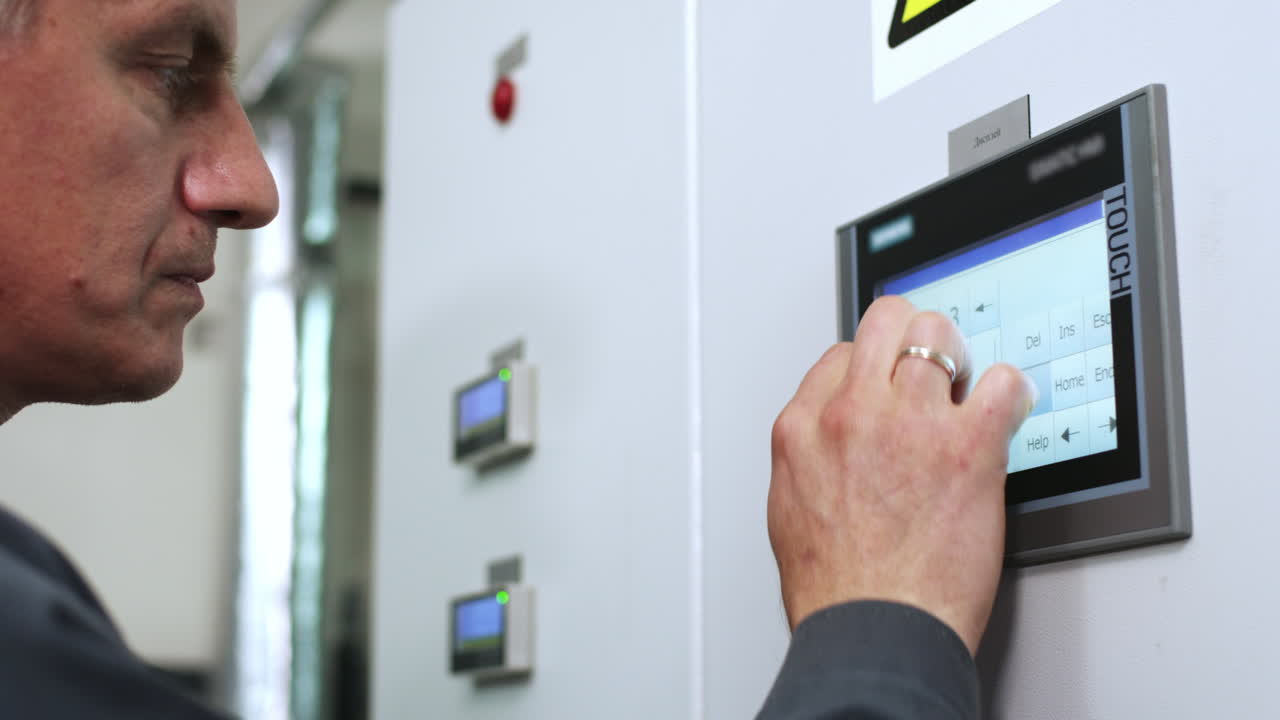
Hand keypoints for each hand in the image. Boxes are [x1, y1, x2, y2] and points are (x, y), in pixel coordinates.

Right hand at [768, 296, 1036, 655]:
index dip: (872, 367)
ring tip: (971, 389)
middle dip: (913, 338)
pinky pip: (1002, 383)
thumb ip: (812, 458)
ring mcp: (909, 424)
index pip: (841, 355)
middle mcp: (852, 413)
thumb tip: (832, 443)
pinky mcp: (967, 447)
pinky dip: (1012, 392)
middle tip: (934, 366)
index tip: (890, 383)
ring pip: (939, 335)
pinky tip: (1008, 411)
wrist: (874, 630)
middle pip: (887, 323)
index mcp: (803, 428)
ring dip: (961, 358)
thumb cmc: (835, 590)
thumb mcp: (789, 509)